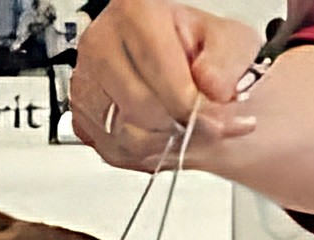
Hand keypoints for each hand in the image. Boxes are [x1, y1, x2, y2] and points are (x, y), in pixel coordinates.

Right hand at [69, 0, 264, 169]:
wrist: (184, 75)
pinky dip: (148, 151)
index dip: (193, 106)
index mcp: (135, 12)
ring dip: (167, 142)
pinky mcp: (82, 117)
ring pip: (128, 135)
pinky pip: (117, 150)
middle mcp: (101, 43)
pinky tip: (164, 133)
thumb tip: (210, 87)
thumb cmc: (203, 54)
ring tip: (187, 128)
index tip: (214, 115)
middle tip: (207, 125)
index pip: (161, 74)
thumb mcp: (231, 44)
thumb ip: (227, 62)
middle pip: (143, 108)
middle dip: (182, 126)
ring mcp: (85, 81)